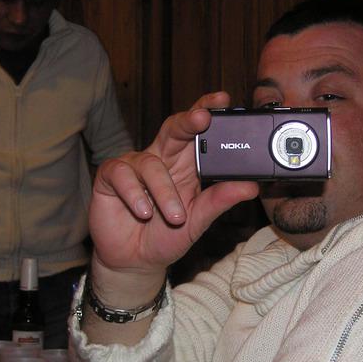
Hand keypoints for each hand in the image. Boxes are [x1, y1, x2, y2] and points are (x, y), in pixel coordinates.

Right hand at [89, 92, 258, 302]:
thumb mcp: (198, 221)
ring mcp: (134, 166)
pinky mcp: (110, 178)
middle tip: (202, 118)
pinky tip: (143, 212)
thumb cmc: (167, 236)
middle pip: (173, 129)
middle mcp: (161, 159)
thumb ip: (220, 201)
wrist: (135, 261)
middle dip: (188, 121)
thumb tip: (251, 187)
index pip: (198, 131)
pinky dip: (135, 194)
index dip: (208, 111)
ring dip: (164, 191)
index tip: (223, 100)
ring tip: (174, 217)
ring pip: (150, 163)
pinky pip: (122, 174)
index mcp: (186, 164)